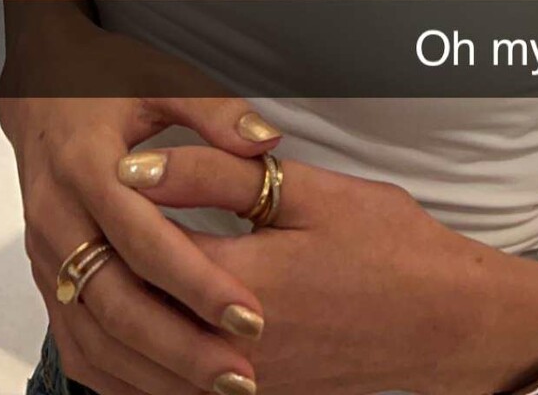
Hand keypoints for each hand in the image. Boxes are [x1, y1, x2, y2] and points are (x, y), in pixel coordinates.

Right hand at [0, 7, 281, 394]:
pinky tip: (169, 390)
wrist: (41, 94)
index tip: (250, 315)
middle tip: (240, 374)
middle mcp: (57, 219)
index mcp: (86, 166)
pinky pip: (77, 342)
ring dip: (154, 372)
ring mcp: (44, 257)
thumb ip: (214, 110)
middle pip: (116, 302)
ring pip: (94, 334)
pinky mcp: (45, 280)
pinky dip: (119, 376)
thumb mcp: (161, 79)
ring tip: (218, 390)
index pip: (143, 240)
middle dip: (180, 347)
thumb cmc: (109, 83)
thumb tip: (266, 139)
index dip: (196, 282)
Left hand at [120, 142, 537, 394]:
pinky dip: (147, 366)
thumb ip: (219, 176)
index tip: (100, 175)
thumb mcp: (311, 191)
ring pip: (148, 367)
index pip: (145, 253)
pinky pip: (179, 393)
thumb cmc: (391, 245)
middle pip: (136, 315)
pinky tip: (141, 332)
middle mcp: (232, 346)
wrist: (448, 320)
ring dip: (117, 324)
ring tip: (102, 274)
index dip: (114, 213)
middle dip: (105, 270)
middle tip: (89, 224)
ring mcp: (247, 383)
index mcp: (243, 283)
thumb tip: (140, 165)